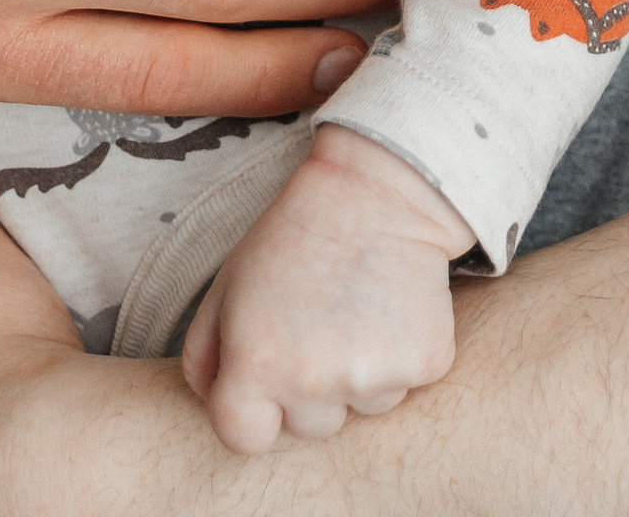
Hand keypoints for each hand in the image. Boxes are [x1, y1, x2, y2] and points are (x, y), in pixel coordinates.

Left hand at [184, 124, 473, 452]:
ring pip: (362, 407)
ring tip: (358, 307)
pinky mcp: (424, 363)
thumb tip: (214, 402)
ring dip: (360, 372)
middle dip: (310, 389)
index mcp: (256, 365)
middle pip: (309, 427)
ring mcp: (374, 376)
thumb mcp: (228, 284)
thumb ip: (204, 354)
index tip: (269, 377)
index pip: (244, 438)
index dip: (254, 411)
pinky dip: (402, 353)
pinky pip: (406, 382)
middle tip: (320, 323)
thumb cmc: (294, 235)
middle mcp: (313, 381)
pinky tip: (392, 305)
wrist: (377, 190)